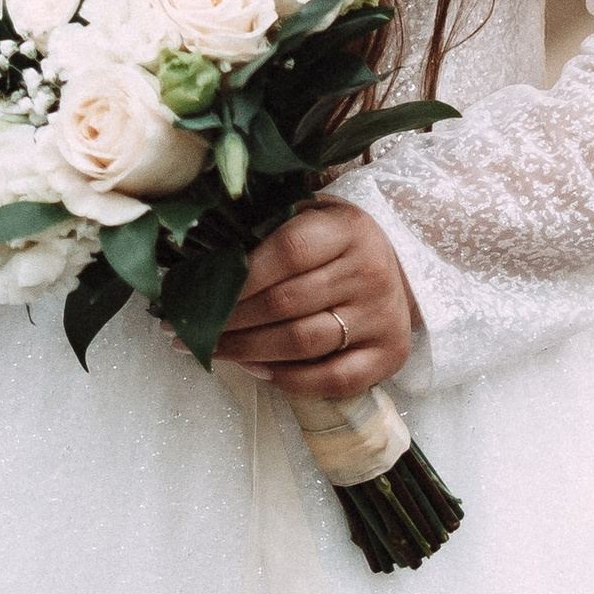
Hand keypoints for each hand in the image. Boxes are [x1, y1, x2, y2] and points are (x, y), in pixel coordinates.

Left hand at [215, 200, 417, 400]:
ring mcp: (382, 317)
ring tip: (214, 349)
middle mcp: (370, 272)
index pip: (289, 250)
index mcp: (348, 228)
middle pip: (288, 303)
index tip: (204, 288)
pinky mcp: (389, 356)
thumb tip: (206, 249)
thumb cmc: (335, 241)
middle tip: (195, 327)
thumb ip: (268, 223)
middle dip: (232, 319)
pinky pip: (332, 379)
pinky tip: (256, 369)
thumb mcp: (310, 213)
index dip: (242, 274)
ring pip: (303, 343)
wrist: (398, 269)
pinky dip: (289, 380)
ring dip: (249, 351)